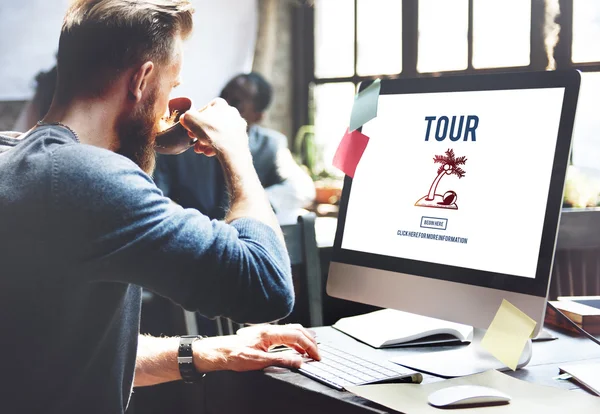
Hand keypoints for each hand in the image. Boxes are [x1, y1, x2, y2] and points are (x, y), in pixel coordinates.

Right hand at [179, 98, 247, 157]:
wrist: (231, 150)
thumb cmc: (212, 132)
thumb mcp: (191, 120)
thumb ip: (186, 116)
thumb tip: (185, 118)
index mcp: (221, 104)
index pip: (205, 109)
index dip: (195, 119)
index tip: (190, 128)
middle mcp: (232, 113)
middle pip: (211, 123)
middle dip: (201, 133)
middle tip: (194, 140)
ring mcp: (238, 126)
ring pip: (218, 133)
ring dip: (207, 141)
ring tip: (200, 149)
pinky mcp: (242, 138)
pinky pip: (226, 141)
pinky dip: (217, 147)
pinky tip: (209, 153)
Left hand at [193, 324, 319, 372]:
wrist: (219, 352)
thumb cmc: (234, 355)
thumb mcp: (258, 361)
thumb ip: (280, 360)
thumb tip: (298, 361)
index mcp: (269, 333)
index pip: (296, 336)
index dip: (309, 346)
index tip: (316, 356)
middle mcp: (269, 329)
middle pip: (297, 330)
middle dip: (310, 341)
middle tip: (317, 354)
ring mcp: (267, 331)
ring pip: (292, 330)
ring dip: (303, 340)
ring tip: (310, 351)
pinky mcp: (264, 335)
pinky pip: (285, 334)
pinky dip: (295, 340)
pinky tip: (296, 349)